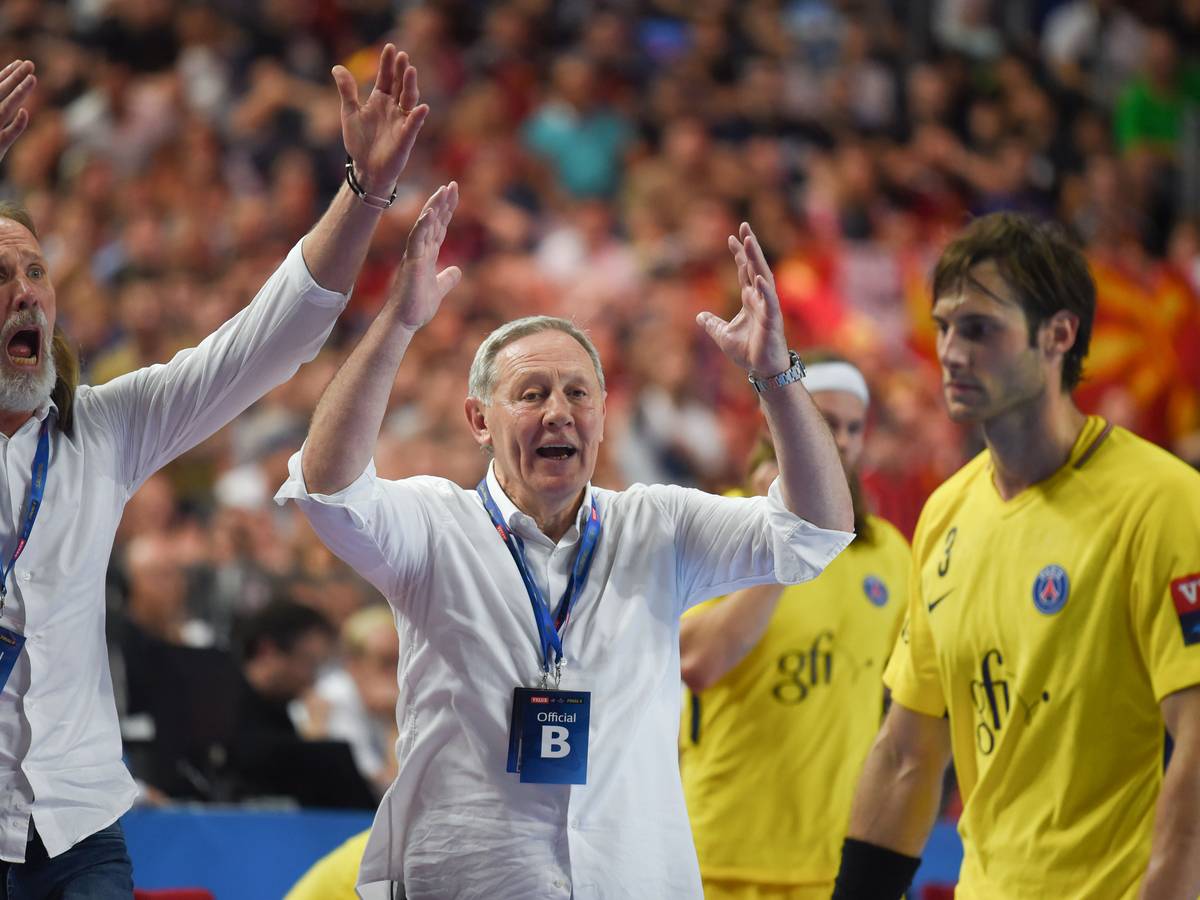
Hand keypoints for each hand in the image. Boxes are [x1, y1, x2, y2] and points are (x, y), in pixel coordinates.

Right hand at [0, 60, 35, 163]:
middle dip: (15, 77)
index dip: (7, 75)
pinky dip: (16, 124)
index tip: (19, 63)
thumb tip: (18, 106)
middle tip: (30, 63)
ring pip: (5, 108)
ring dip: (18, 93)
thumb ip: (4, 113)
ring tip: (32, 78)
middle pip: (1, 92)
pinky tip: (24, 112)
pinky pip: (9, 134)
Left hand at [332, 44, 428, 195]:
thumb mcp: (349, 113)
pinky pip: (413, 125)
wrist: (365, 169)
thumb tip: (337, 67)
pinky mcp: (406, 138)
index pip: (386, 77)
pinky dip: (418, 117)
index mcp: (379, 100)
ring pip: (408, 100)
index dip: (387, 64)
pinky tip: (421, 107)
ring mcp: (401, 121)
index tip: (390, 47)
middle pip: (399, 85)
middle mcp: (393, 108)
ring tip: (411, 71)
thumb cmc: (359, 142)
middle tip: (402, 55)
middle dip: (401, 70)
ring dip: (410, 86)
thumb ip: (347, 90)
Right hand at [388, 182, 461, 330]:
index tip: (454, 194)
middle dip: (444, 202)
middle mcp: (421, 250)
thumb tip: (457, 270)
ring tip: (444, 190)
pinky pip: (417, 239)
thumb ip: (447, 278)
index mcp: (428, 254)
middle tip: (453, 185)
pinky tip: (430, 212)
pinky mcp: (412, 261)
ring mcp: (415, 254)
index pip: (440, 227)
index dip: (447, 210)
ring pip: (425, 224)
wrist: (406, 320)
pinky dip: (423, 225)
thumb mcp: (440, 289)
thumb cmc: (418, 305)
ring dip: (434, 207)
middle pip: (434, 220)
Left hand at [698, 222, 790, 376]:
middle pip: (755, 267)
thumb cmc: (748, 352)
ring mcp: (768, 308)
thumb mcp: (722, 335)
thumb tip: (699, 316)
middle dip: (750, 248)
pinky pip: (769, 303)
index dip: (739, 254)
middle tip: (745, 227)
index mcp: (749, 300)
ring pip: (763, 278)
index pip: (744, 271)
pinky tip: (758, 278)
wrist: (762, 370)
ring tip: (751, 242)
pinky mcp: (772, 321)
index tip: (732, 237)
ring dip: (757, 260)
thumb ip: (712, 324)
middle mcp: (760, 299)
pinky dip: (764, 291)